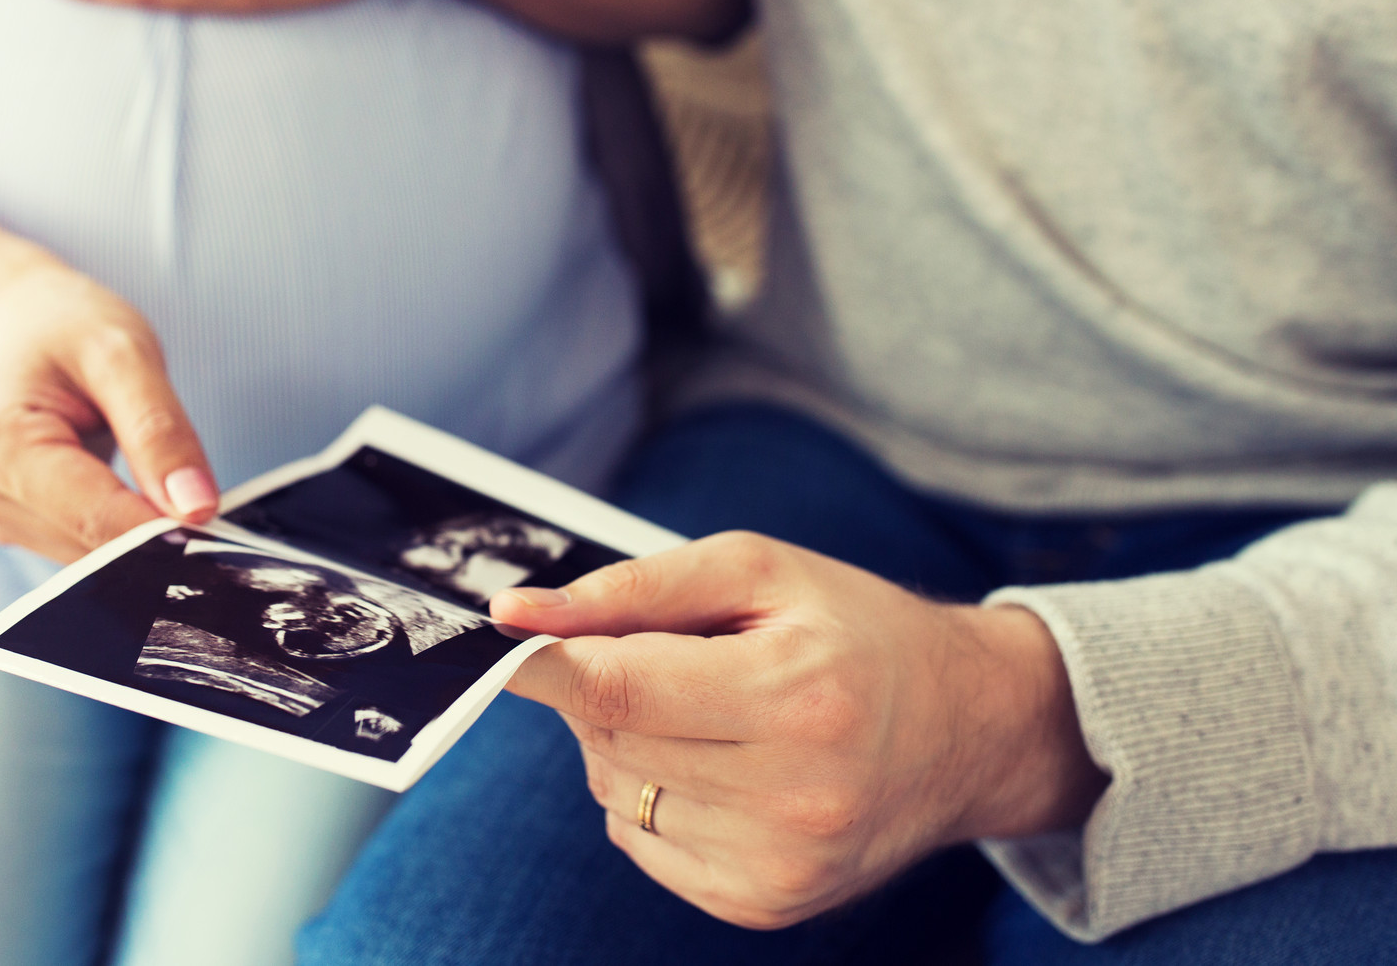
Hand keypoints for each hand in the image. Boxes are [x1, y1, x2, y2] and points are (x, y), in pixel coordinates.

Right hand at [0, 253, 218, 561]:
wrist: (22, 321)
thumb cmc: (69, 325)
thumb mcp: (126, 354)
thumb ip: (161, 432)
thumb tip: (197, 509)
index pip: (97, 519)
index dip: (166, 533)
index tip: (222, 533)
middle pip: (93, 545)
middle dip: (154, 531)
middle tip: (197, 490)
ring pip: (91, 557)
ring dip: (136, 531)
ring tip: (152, 470)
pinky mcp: (9, 525)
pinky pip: (80, 546)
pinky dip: (117, 526)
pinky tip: (126, 485)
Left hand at [492, 534, 1107, 929]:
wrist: (968, 730)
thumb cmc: (853, 630)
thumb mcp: (757, 571)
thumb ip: (631, 590)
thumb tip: (516, 617)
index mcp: (795, 696)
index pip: (617, 690)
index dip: (545, 664)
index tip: (508, 638)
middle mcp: (792, 796)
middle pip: (608, 741)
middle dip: (607, 689)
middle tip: (669, 657)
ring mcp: (778, 865)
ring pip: (614, 794)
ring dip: (629, 745)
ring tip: (709, 712)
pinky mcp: (764, 906)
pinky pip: (640, 843)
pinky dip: (653, 797)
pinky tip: (719, 766)